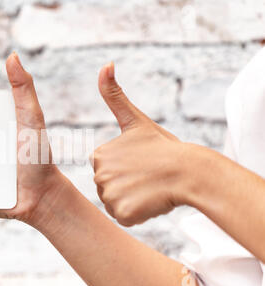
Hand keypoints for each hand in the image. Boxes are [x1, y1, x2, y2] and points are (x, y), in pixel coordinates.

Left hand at [91, 62, 192, 226]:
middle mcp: (98, 174)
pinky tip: (150, 201)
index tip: (141, 163)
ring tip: (149, 188)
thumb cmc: (165, 146)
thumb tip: (105, 64)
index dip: (126, 170)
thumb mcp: (136, 120)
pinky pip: (125, 217)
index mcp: (99, 155)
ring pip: (117, 204)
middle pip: (110, 189)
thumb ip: (114, 95)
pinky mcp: (122, 213)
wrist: (190, 170)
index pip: (107, 171)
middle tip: (147, 177)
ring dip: (132, 201)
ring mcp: (109, 194)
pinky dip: (137, 214)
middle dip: (128, 186)